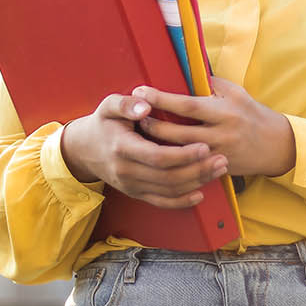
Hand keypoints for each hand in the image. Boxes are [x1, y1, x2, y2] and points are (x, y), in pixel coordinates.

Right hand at [59, 92, 229, 208]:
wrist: (84, 150)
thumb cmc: (103, 123)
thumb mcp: (108, 106)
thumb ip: (126, 103)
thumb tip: (145, 105)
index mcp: (122, 148)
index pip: (157, 157)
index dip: (183, 155)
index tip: (204, 147)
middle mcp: (126, 171)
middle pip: (168, 177)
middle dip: (197, 170)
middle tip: (221, 159)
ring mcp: (131, 185)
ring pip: (168, 191)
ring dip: (196, 183)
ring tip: (218, 170)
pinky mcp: (135, 193)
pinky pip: (161, 202)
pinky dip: (182, 201)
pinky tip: (200, 193)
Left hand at [132, 77, 296, 177]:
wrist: (276, 145)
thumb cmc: (252, 113)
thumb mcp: (235, 92)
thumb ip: (210, 84)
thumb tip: (183, 72)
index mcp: (224, 111)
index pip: (187, 105)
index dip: (162, 98)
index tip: (141, 91)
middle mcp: (221, 134)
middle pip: (179, 133)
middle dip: (153, 125)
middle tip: (133, 116)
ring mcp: (218, 155)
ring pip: (180, 153)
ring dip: (158, 145)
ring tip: (139, 135)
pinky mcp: (217, 169)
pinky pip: (189, 167)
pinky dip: (171, 161)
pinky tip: (156, 155)